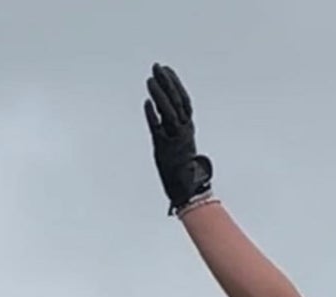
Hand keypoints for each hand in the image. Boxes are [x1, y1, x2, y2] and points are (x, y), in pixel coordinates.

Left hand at [144, 63, 213, 214]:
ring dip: (160, 95)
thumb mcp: (178, 143)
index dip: (175, 83)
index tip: (166, 69)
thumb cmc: (182, 169)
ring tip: (149, 80)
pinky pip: (159, 129)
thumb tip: (157, 108)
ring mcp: (175, 139)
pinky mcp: (164, 148)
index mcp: (188, 128)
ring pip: (169, 112)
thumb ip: (170, 126)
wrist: (187, 190)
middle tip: (156, 67)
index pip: (183, 100)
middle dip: (167, 83)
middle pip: (177, 101)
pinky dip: (153, 115)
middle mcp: (184, 131)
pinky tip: (146, 103)